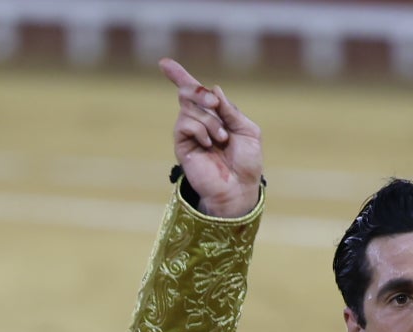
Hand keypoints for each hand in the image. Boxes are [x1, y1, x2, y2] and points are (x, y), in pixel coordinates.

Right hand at [159, 57, 262, 218]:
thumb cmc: (246, 162)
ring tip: (221, 140)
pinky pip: (185, 124)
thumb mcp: (248, 130)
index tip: (164, 63)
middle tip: (214, 104)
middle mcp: (199, 121)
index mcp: (215, 115)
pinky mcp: (182, 146)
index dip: (179, 75)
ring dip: (210, 121)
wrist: (239, 188)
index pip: (193, 92)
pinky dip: (200, 130)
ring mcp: (189, 134)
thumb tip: (214, 90)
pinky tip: (209, 144)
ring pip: (190, 109)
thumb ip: (231, 110)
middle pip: (188, 93)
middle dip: (201, 93)